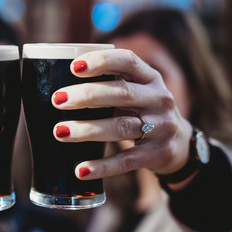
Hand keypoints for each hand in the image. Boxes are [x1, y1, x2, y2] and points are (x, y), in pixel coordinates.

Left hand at [50, 48, 192, 179]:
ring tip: (60, 132)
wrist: (178, 144)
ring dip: (88, 130)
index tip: (73, 67)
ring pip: (121, 127)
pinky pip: (126, 161)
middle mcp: (159, 99)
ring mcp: (161, 127)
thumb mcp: (135, 91)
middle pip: (122, 94)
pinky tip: (81, 170)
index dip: (101, 62)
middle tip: (57, 100)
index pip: (128, 61)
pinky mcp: (157, 154)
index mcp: (149, 77)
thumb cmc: (141, 111)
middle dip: (87, 96)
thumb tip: (52, 77)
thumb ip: (108, 83)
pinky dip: (102, 166)